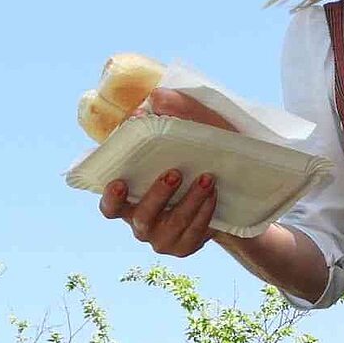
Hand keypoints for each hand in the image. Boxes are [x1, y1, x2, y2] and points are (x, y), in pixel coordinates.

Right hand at [99, 88, 238, 256]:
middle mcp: (141, 221)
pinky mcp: (185, 246)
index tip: (119, 183)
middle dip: (157, 195)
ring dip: (188, 202)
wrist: (233, 194)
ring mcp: (163, 238)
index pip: (109, 206)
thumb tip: (156, 97)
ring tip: (207, 179)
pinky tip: (213, 196)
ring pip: (170, 226)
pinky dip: (203, 213)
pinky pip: (192, 234)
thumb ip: (175, 115)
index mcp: (132, 197)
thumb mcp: (196, 132)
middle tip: (175, 172)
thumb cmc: (202, 157)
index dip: (110, 198)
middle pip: (140, 216)